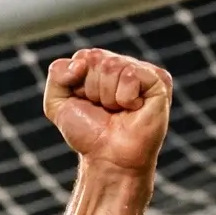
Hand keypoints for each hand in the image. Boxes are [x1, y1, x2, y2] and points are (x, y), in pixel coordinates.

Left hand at [45, 48, 171, 174]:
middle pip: (96, 58)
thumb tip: (79, 62)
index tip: (86, 103)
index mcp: (102, 67)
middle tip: (104, 109)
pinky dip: (124, 97)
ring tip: (118, 111)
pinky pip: (130, 75)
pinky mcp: (158, 80)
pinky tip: (133, 109)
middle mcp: (123, 65)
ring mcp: (142, 71)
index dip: (77, 82)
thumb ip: (57, 75)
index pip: (83, 56)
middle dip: (91, 89)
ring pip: (112, 66)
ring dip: (107, 96)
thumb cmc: (88, 134)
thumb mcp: (58, 105)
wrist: (109, 158)